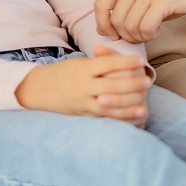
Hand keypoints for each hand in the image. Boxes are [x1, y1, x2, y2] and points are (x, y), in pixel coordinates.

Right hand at [14, 47, 150, 126]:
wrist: (37, 89)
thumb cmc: (62, 73)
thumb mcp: (79, 63)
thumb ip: (100, 63)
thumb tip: (124, 62)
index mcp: (83, 69)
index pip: (108, 64)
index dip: (126, 63)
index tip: (142, 62)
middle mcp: (82, 85)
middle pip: (111, 85)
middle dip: (132, 84)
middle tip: (149, 82)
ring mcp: (81, 102)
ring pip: (107, 106)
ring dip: (127, 108)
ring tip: (144, 108)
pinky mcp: (80, 115)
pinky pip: (100, 120)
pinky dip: (115, 122)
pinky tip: (127, 124)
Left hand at [94, 0, 185, 43]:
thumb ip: (125, 9)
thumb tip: (102, 30)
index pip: (100, 4)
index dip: (103, 25)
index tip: (115, 35)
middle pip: (116, 19)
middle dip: (126, 36)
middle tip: (142, 36)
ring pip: (130, 26)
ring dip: (140, 37)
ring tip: (152, 33)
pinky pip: (146, 27)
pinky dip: (151, 35)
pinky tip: (159, 31)